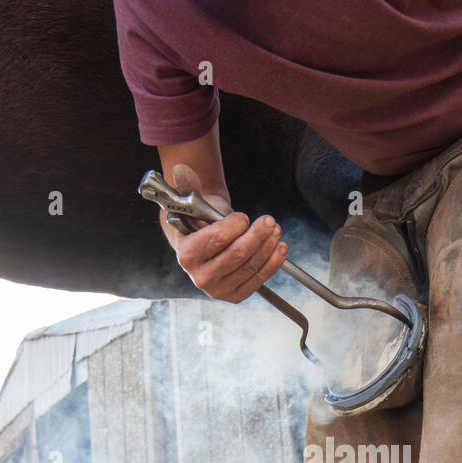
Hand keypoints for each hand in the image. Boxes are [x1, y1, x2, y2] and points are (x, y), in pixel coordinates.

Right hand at [164, 163, 287, 303]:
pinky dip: (273, 263)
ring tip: (275, 230)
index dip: (236, 226)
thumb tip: (181, 166)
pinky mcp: (234, 295)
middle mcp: (200, 276)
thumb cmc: (200, 221)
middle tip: (269, 220)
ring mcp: (218, 289)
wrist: (200, 245)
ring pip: (251, 265)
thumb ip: (189, 186)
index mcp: (186, 255)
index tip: (244, 217)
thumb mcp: (193, 201)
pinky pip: (258, 279)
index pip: (218, 239)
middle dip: (258, 234)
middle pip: (238, 253)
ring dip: (269, 246)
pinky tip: (280, 248)